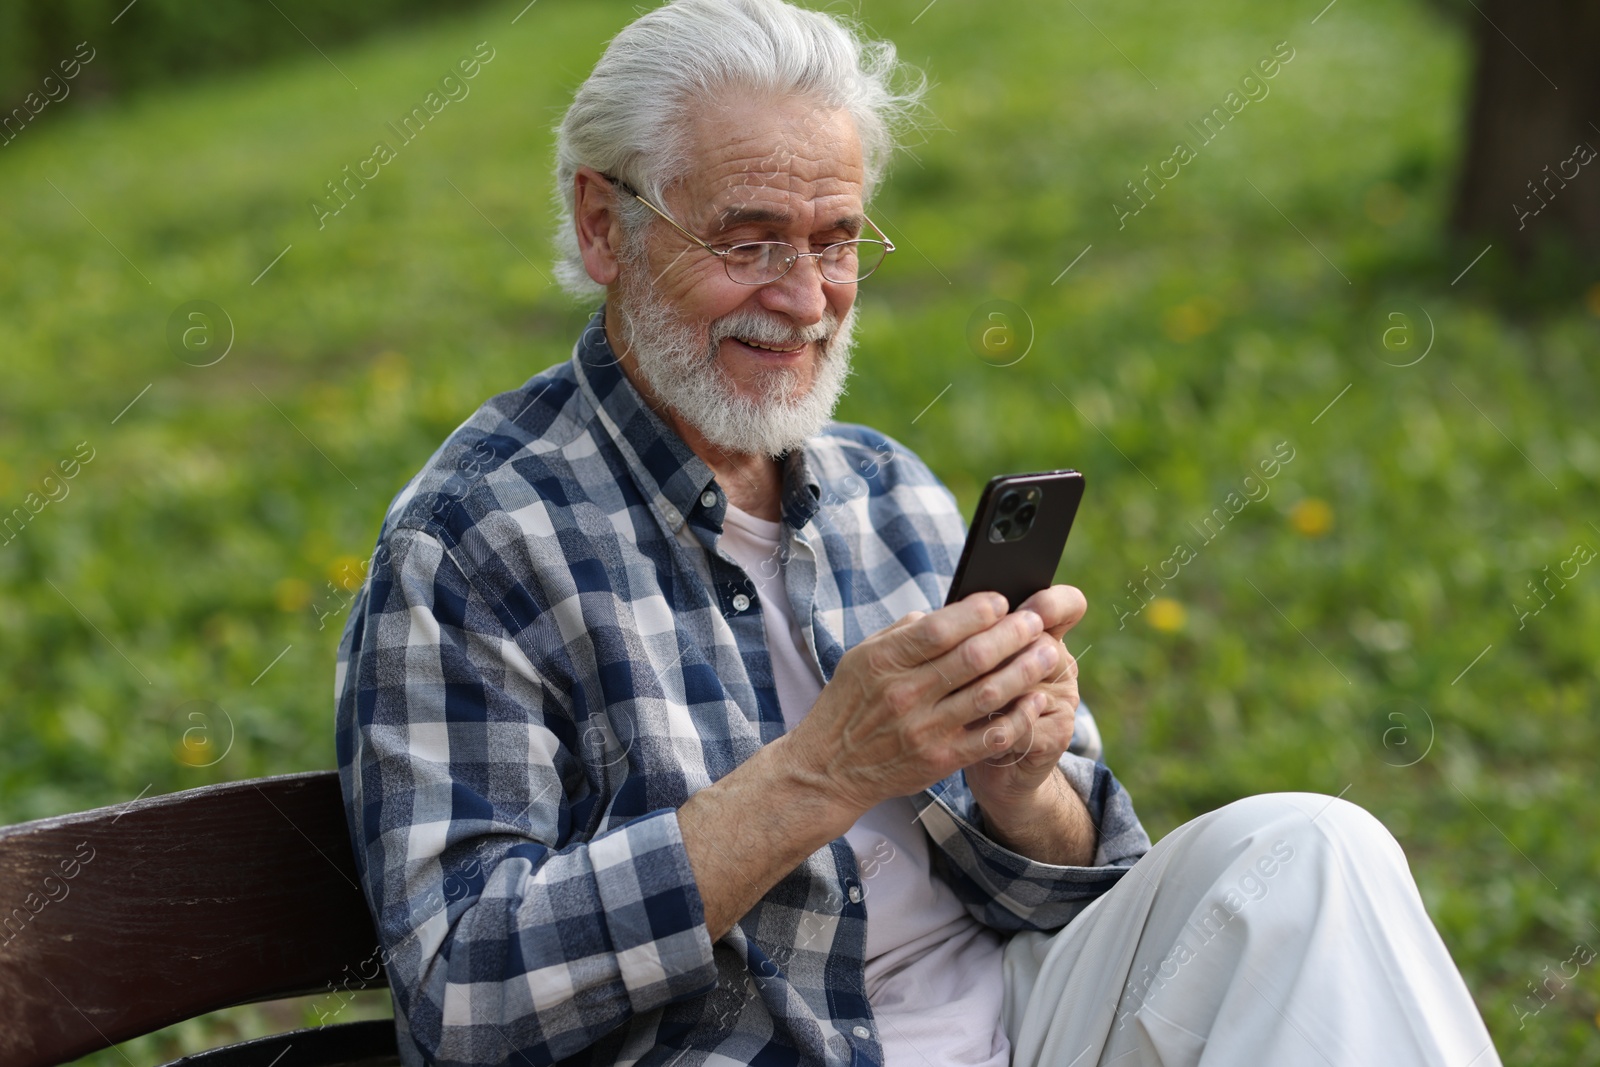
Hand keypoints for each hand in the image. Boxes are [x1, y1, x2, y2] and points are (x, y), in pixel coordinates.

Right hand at [782, 590, 1067, 823]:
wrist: (828, 768)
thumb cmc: (849, 704)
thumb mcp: (861, 657)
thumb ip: (905, 632)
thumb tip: (953, 612)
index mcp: (884, 661)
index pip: (940, 628)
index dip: (978, 611)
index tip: (1001, 601)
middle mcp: (905, 694)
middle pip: (973, 657)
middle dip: (1013, 634)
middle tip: (1035, 621)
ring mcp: (924, 730)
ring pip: (989, 693)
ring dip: (1025, 670)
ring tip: (1047, 652)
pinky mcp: (941, 760)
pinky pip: (991, 736)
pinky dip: (1019, 716)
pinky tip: (1034, 699)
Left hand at [962, 585, 1084, 813]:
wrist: (997, 766)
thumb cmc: (973, 703)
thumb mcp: (972, 666)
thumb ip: (966, 639)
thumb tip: (934, 618)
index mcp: (1044, 637)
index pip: (1068, 605)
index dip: (1052, 603)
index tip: (1021, 606)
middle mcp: (1060, 665)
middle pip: (1040, 643)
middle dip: (996, 649)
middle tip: (958, 656)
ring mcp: (1064, 700)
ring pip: (1029, 684)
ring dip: (988, 687)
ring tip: (953, 692)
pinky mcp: (1058, 735)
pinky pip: (1024, 725)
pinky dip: (992, 725)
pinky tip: (967, 725)